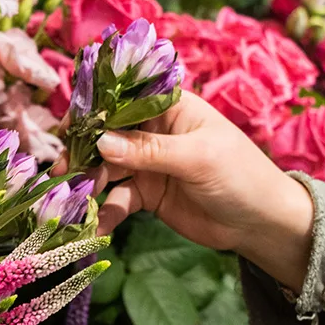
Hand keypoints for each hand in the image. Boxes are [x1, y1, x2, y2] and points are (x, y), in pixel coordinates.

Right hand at [57, 91, 314, 292]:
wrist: (261, 224)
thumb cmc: (241, 176)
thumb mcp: (197, 158)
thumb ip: (148, 151)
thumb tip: (101, 142)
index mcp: (170, 107)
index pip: (124, 98)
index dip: (94, 109)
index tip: (69, 127)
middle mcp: (153, 130)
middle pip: (107, 135)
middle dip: (84, 153)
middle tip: (63, 173)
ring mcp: (147, 163)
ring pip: (107, 168)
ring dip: (89, 184)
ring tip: (73, 202)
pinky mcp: (146, 194)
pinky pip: (117, 199)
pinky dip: (104, 212)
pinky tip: (96, 226)